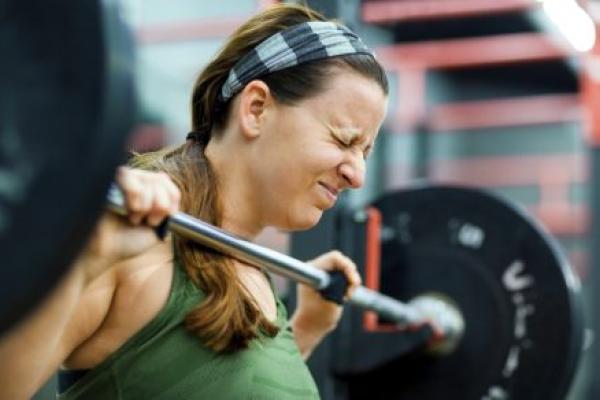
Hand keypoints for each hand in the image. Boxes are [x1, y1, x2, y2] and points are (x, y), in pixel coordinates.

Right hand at [77, 167, 180, 281]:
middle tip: (148, 221)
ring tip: (134, 217)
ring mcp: (120, 180)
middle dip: (160, 205)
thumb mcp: (157, 229)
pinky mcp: (107, 180)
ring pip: (147, 178)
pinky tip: (128, 209)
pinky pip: (129, 175)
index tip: (163, 217)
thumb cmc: (126, 242)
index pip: (167, 181)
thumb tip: (168, 185)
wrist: (103, 252)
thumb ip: (167, 209)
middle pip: (160, 179)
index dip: (172, 198)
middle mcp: (133, 182)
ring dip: (146, 203)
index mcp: (146, 192)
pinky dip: (135, 194)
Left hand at [293, 250, 361, 336]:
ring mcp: (321, 272)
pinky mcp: (327, 278)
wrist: (310, 326)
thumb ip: (341, 289)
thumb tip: (353, 279)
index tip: (353, 282)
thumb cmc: (317, 317)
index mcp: (311, 270)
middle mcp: (315, 268)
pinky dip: (348, 283)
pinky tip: (346, 295)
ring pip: (343, 267)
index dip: (347, 266)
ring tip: (347, 295)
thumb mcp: (331, 303)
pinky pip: (343, 274)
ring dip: (350, 280)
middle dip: (350, 274)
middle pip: (340, 261)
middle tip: (351, 291)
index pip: (334, 258)